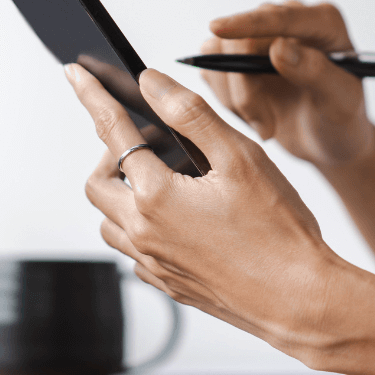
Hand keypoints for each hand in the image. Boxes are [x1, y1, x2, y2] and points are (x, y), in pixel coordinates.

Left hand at [64, 63, 346, 356]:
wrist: (299, 300)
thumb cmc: (278, 231)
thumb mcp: (239, 157)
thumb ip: (190, 113)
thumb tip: (149, 83)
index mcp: (156, 197)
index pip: (113, 132)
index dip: (93, 96)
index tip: (76, 74)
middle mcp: (144, 233)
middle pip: (98, 183)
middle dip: (110, 152)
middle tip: (147, 138)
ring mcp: (154, 264)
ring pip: (111, 222)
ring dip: (122, 193)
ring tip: (163, 178)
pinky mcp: (170, 284)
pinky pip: (135, 252)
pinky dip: (141, 227)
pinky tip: (178, 218)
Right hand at [203, 0, 374, 167]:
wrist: (327, 140)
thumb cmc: (343, 120)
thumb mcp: (341, 102)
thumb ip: (317, 72)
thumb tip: (279, 47)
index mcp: (324, 22)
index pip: (281, 16)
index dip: (248, 22)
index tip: (219, 28)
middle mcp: (289, 20)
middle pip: (242, 38)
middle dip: (246, 90)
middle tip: (267, 128)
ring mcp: (261, 36)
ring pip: (218, 53)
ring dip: (236, 98)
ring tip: (266, 125)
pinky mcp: (238, 56)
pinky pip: (213, 70)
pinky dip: (227, 100)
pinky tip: (256, 116)